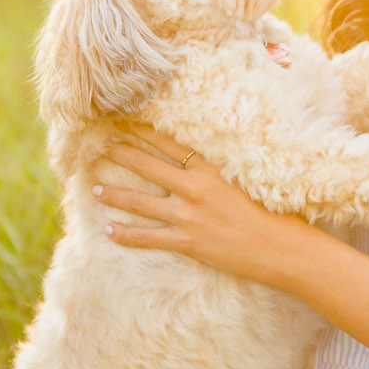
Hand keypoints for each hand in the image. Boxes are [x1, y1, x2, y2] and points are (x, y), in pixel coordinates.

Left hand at [92, 124, 314, 283]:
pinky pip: (147, 237)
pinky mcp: (185, 241)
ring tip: (94, 188)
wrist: (274, 246)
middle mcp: (193, 189)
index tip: (125, 121)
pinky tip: (108, 230)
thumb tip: (191, 162)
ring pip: (140, 201)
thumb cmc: (262, 213)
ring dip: (114, 194)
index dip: (144, 132)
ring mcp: (187, 216)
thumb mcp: (238, 182)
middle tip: (100, 147)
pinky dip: (125, 234)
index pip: (169, 144)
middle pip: (148, 166)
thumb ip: (212, 172)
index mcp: (207, 170)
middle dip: (121, 154)